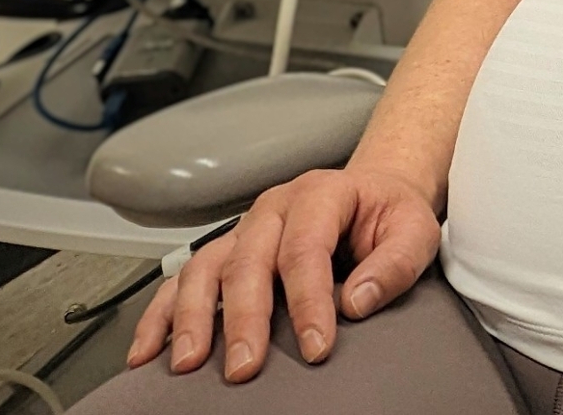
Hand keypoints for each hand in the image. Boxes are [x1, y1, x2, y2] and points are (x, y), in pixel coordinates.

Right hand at [129, 164, 440, 380]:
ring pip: (204, 268)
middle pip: (247, 262)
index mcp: (320, 194)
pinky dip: (161, 315)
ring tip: (188, 363)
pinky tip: (148, 350)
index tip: (316, 346)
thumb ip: (394, 264)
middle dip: (244, 319)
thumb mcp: (415, 229)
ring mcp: (243, 229)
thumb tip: (356, 302)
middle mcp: (273, 207)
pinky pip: (182, 280)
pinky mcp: (225, 251)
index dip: (308, 301)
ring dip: (192, 318)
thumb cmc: (389, 215)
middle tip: (245, 368)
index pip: (306, 250)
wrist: (372, 193)